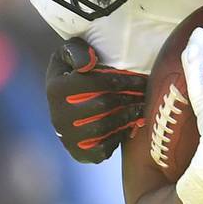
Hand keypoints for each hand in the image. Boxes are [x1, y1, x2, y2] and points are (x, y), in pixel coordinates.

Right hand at [45, 38, 146, 162]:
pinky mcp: (78, 153)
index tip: (142, 79)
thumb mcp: (69, 52)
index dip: (124, 81)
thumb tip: (87, 64)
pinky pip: (102, 150)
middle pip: (103, 105)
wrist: (66, 103)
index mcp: (57, 88)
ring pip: (104, 127)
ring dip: (127, 116)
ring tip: (140, 107)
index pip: (97, 83)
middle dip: (130, 97)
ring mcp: (68, 137)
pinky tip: (128, 125)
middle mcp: (58, 115)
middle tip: (145, 93)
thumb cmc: (73, 71)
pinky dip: (118, 137)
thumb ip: (77, 50)